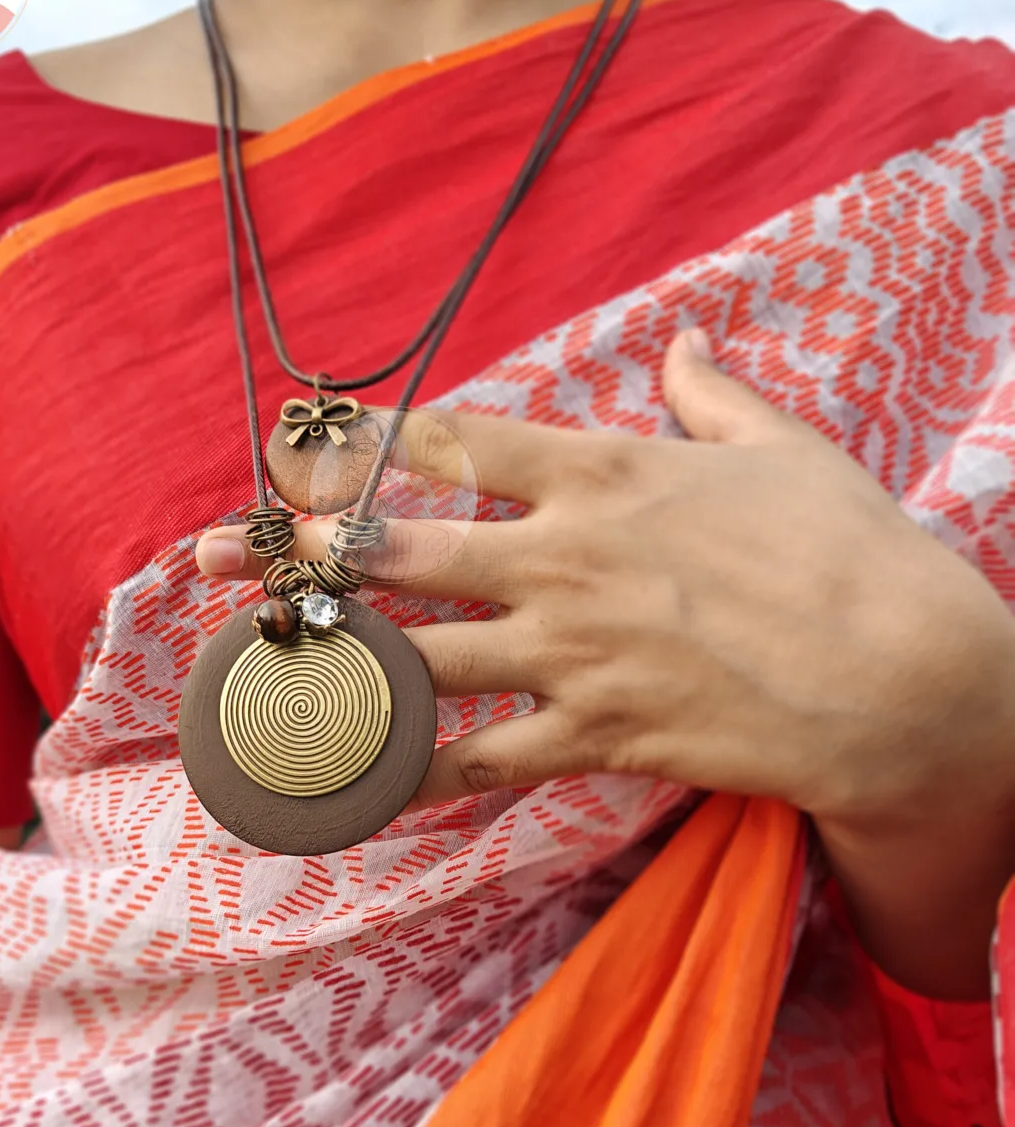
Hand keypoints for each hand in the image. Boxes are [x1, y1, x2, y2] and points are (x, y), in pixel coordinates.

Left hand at [198, 331, 1014, 993]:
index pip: (454, 442)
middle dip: (303, 551)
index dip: (362, 440)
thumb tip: (684, 347)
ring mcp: (570, 653)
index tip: (297, 446)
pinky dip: (414, 772)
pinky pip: (480, 760)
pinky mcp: (594, 734)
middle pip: (400, 549)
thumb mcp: (787, 448)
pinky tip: (355, 779)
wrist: (905, 679)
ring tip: (257, 665)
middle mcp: (563, 559)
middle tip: (221, 558)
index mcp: (601, 473)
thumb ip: (716, 394)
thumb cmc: (852, 551)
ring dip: (331, 658)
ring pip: (417, 655)